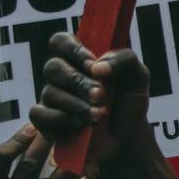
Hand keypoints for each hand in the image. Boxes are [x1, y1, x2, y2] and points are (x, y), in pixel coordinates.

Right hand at [0, 125, 88, 178]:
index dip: (16, 139)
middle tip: (61, 123)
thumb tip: (32, 133)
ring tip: (80, 140)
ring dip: (73, 156)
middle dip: (47, 140)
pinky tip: (93, 165)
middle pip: (31, 164)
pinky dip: (88, 178)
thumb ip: (3, 168)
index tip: (31, 126)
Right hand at [29, 33, 154, 167]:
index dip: (73, 51)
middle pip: (53, 67)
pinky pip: (40, 115)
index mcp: (80, 58)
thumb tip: (97, 68)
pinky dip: (62, 120)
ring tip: (100, 115)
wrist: (128, 136)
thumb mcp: (138, 76)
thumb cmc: (129, 101)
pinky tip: (81, 125)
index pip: (60, 41)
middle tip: (100, 95)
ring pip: (50, 92)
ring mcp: (52, 97)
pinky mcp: (46, 121)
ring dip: (77, 105)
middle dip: (78, 82)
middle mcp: (62, 75)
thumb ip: (125, 60)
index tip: (93, 65)